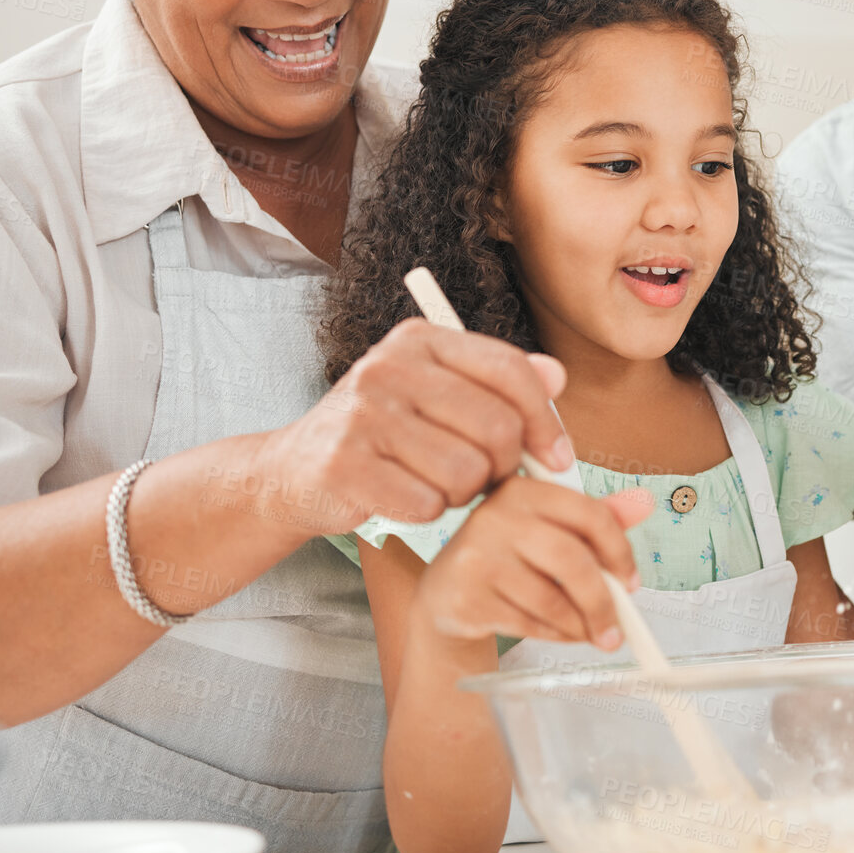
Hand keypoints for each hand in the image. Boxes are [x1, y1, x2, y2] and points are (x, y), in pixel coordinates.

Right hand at [246, 318, 576, 537]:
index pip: (509, 371)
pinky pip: (426, 504)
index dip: (546, 419)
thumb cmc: (384, 433)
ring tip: (437, 483)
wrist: (295, 470)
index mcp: (421, 340)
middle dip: (503, 465)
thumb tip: (557, 374)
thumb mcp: (439, 394)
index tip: (558, 456)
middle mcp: (388, 366)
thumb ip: (498, 384)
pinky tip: (406, 498)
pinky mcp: (344, 465)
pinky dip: (427, 512)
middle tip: (484, 476)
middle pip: (497, 427)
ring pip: (466, 472)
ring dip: (462, 493)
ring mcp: (362, 414)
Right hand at [417, 480, 652, 649]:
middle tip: (618, 630)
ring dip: (580, 626)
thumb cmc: (508, 558)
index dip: (620, 551)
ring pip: (550, 599)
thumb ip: (595, 519)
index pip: (589, 513)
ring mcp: (476, 556)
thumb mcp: (549, 529)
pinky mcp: (466, 597)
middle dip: (602, 602)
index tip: (632, 583)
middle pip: (571, 560)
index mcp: (524, 490)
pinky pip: (528, 623)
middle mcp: (495, 516)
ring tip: (590, 634)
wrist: (446, 594)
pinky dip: (555, 635)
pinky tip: (560, 634)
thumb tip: (643, 502)